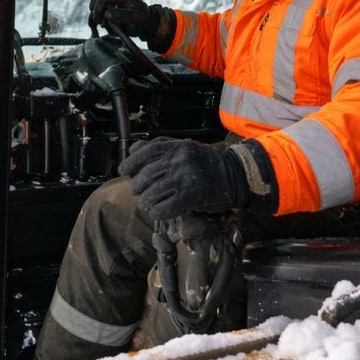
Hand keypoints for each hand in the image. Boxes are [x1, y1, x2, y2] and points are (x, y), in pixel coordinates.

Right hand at [88, 0, 155, 39]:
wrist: (146, 25)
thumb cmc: (142, 21)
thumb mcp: (136, 18)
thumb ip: (123, 15)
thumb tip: (107, 13)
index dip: (99, 4)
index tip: (98, 16)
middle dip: (96, 9)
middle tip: (97, 20)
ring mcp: (113, 1)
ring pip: (97, 2)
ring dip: (96, 13)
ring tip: (99, 22)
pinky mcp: (110, 7)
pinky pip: (99, 9)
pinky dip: (98, 16)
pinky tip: (101, 23)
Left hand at [118, 137, 249, 219]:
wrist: (235, 175)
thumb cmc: (207, 163)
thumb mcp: (184, 147)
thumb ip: (160, 147)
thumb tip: (133, 150)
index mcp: (176, 146)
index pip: (144, 152)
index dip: (130, 163)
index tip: (124, 171)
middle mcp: (179, 160)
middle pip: (145, 176)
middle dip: (138, 187)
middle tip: (139, 193)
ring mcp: (185, 178)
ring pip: (152, 194)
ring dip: (146, 202)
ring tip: (148, 204)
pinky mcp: (191, 196)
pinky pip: (164, 208)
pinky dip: (157, 212)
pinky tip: (159, 212)